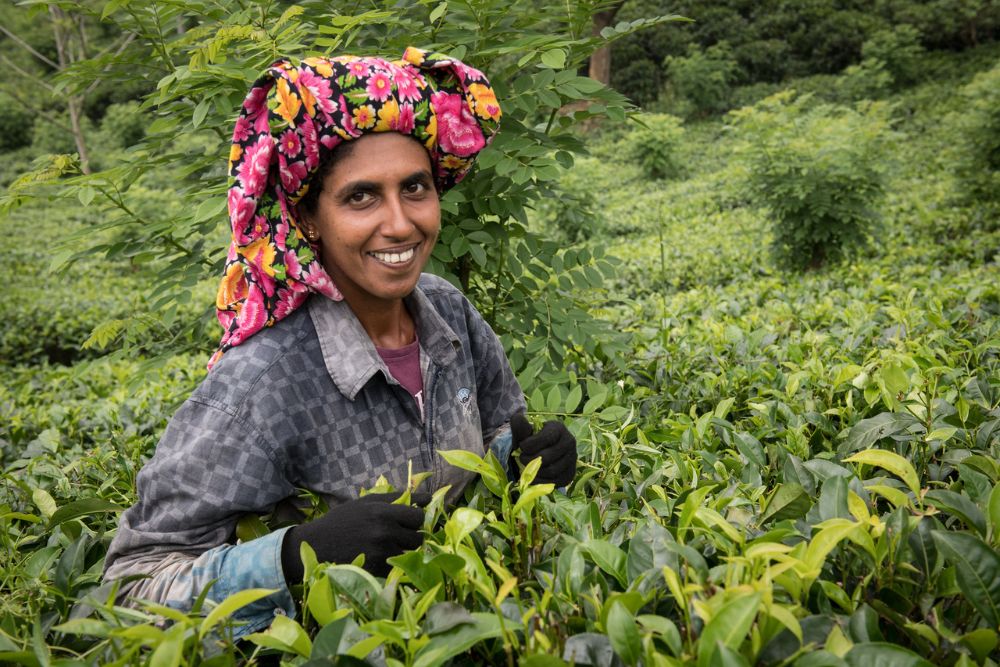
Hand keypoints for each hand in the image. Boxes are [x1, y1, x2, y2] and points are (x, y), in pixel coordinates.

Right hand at [280, 492, 428, 581]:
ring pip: (409, 553)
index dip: (416, 519)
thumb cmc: (342, 520)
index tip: (409, 521)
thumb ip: (396, 498)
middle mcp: (384, 532)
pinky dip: (392, 563)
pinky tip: (379, 556)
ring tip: (388, 546)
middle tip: (399, 535)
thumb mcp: (366, 502)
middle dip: (411, 536)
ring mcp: (381, 552)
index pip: (418, 517)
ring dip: (404, 550)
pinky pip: (397, 567)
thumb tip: (428, 498)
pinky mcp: (376, 569)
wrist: (317, 545)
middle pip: (417, 537)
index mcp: (383, 512)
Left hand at [510, 413, 576, 486]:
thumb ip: (520, 427)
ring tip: (528, 466)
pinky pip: (554, 482)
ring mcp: (572, 459)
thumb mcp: (526, 433)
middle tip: (522, 458)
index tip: (521, 446)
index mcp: (559, 428)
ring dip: (534, 471)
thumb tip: (517, 417)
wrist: (544, 452)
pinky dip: (541, 481)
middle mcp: (570, 442)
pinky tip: (534, 476)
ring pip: (551, 470)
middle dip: (529, 460)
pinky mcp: (570, 474)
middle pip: (547, 457)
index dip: (529, 445)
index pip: (545, 439)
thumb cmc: (533, 441)